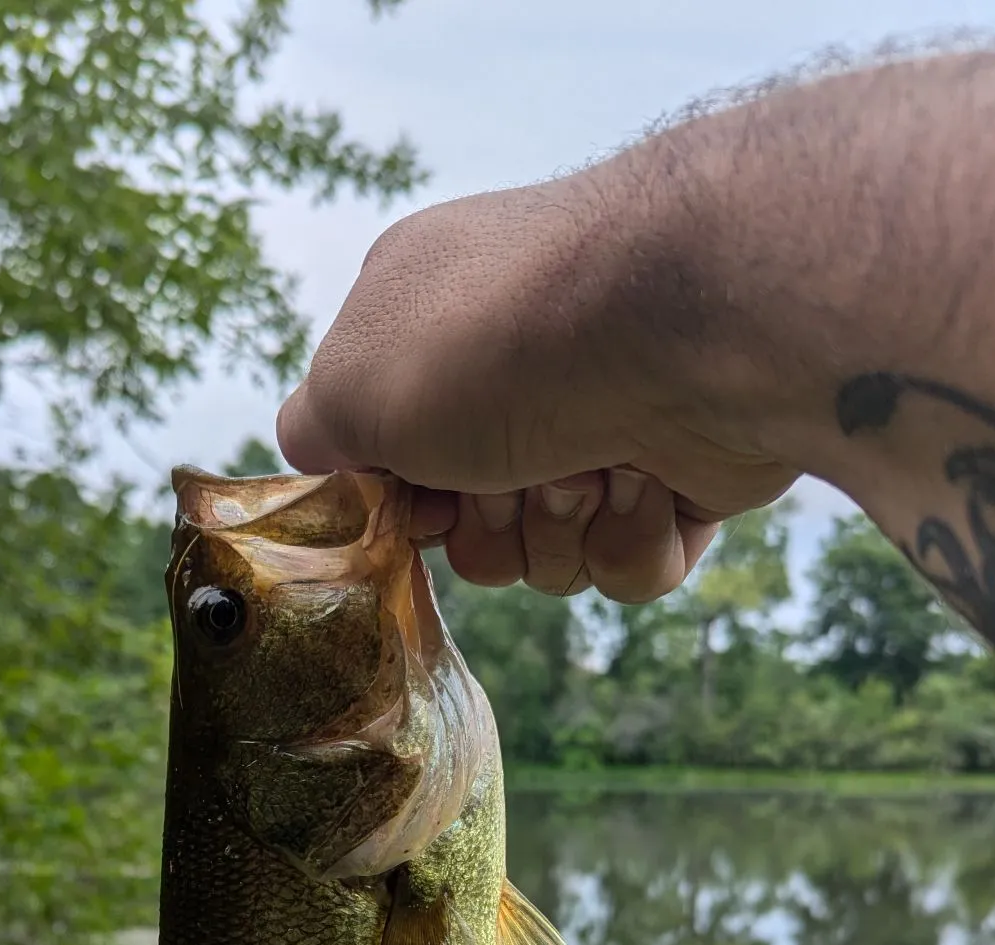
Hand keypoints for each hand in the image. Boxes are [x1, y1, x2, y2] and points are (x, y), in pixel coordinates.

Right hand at [275, 178, 797, 600]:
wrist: (682, 328)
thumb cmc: (496, 344)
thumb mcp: (351, 384)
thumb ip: (312, 431)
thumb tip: (322, 458)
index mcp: (428, 330)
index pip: (389, 457)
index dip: (398, 498)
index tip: (412, 493)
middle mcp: (515, 373)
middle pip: (469, 528)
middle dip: (484, 525)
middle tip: (505, 474)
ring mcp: (601, 424)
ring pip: (548, 557)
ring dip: (557, 528)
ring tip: (587, 462)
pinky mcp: (680, 476)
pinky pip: (627, 566)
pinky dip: (630, 538)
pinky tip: (646, 478)